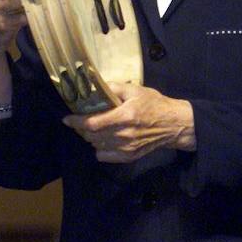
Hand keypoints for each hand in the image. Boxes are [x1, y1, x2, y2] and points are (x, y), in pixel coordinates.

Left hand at [62, 82, 195, 162]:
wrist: (174, 125)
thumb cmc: (154, 104)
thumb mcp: (135, 90)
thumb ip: (113, 87)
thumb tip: (93, 85)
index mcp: (125, 116)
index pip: (92, 123)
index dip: (76, 122)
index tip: (66, 118)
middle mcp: (124, 134)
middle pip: (91, 135)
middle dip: (81, 128)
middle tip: (80, 120)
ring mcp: (126, 148)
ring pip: (95, 145)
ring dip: (89, 137)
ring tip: (92, 128)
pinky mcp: (128, 157)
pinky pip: (103, 156)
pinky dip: (98, 148)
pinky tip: (103, 138)